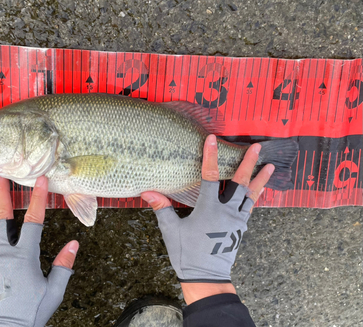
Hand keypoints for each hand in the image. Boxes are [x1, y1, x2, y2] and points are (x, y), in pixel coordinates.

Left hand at [0, 176, 78, 326]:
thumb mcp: (53, 292)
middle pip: (1, 217)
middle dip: (1, 194)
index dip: (38, 198)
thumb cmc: (28, 314)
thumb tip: (74, 244)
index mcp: (24, 257)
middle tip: (0, 177)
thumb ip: (64, 266)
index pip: (33, 220)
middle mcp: (4, 254)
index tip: (41, 180)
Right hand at [142, 134, 273, 304]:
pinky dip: (257, 195)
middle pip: (240, 182)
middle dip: (248, 163)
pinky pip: (251, 207)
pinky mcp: (240, 228)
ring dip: (261, 179)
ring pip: (251, 195)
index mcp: (208, 209)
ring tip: (270, 165)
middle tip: (257, 146)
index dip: (210, 156)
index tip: (212, 139)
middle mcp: (226, 211)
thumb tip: (147, 192)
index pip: (210, 176)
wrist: (207, 278)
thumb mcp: (171, 231)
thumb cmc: (187, 254)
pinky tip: (260, 189)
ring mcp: (237, 220)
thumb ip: (161, 208)